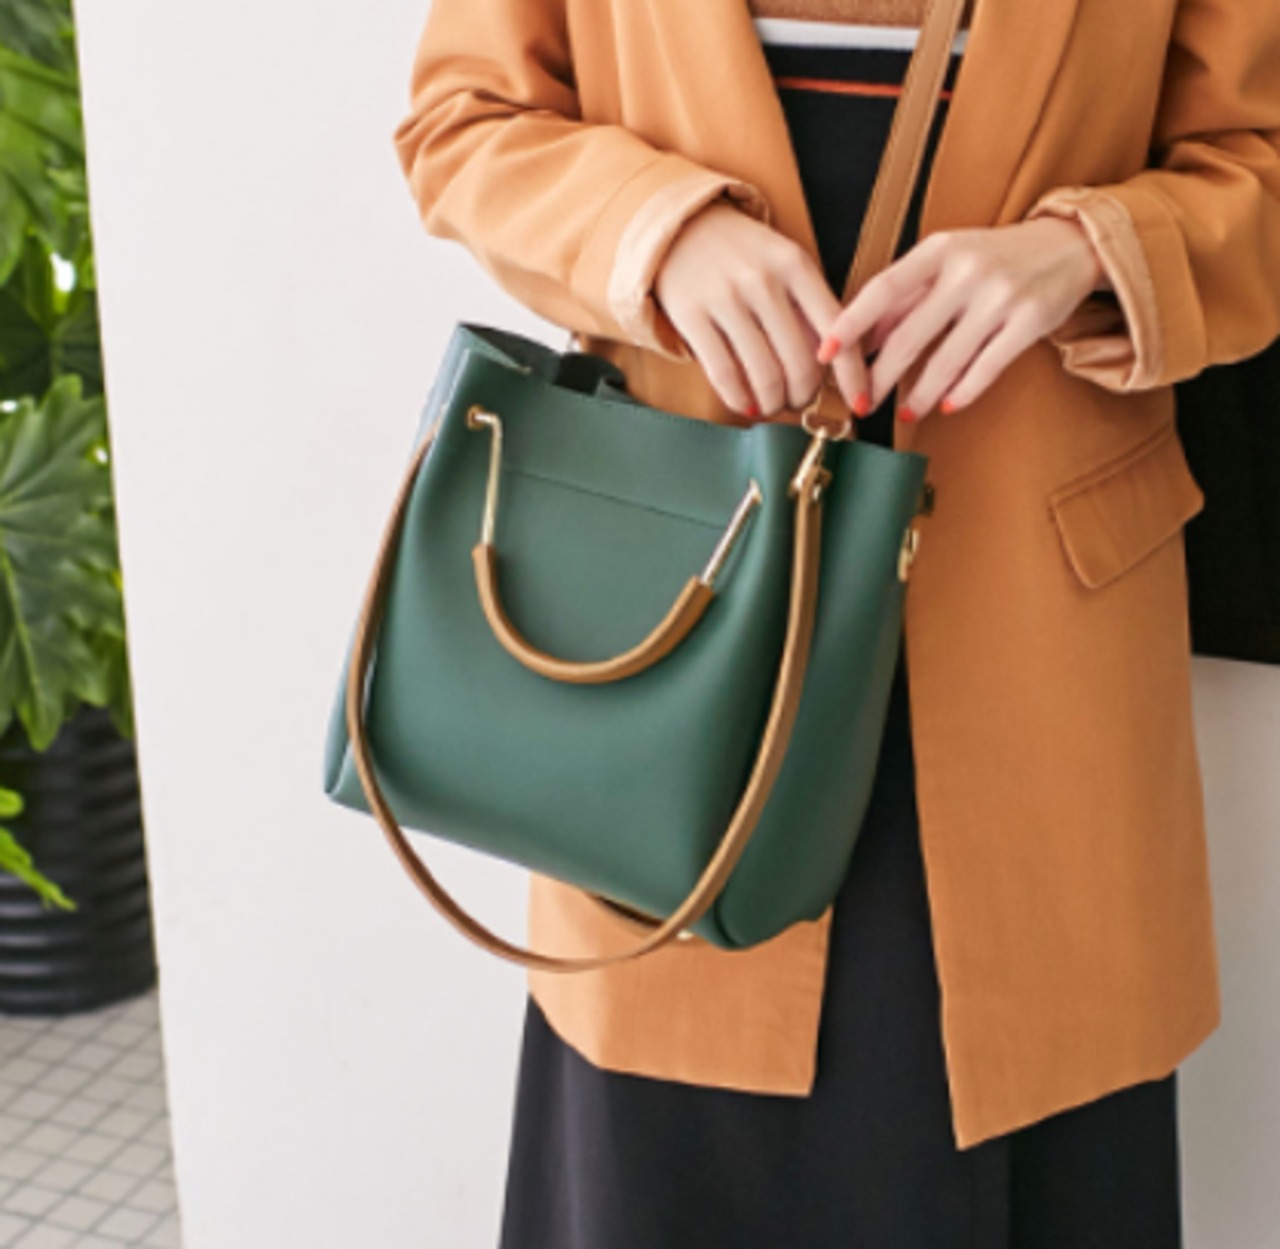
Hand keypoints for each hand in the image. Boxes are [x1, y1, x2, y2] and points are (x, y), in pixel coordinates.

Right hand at [653, 199, 866, 418]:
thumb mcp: (784, 263)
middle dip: (804, 395)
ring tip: (771, 405)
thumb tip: (831, 364)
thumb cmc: (741, 254)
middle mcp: (763, 280)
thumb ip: (808, 305)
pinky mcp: (691, 314)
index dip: (852, 375)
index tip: (860, 402)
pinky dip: (739, 400)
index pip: (837, 330)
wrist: (681, 225)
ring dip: (773, 402)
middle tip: (798, 402)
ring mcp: (725, 297)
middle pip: (800, 362)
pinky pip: (724, 373)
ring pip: (764, 374)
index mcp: (795, 265)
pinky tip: (745, 405)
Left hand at [815, 217, 1109, 421]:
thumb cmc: (992, 257)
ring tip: (903, 413)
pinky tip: (946, 406)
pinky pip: (985, 369)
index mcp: (938, 249)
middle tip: (861, 403)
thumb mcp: (946, 261)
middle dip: (880, 377)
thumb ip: (905, 296)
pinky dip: (961, 392)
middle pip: (910, 336)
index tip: (825, 354)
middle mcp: (967, 270)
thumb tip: (858, 339)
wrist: (1068, 244)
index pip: (882, 290)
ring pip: (946, 360)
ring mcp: (1000, 296)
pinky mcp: (1030, 322)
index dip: (850, 324)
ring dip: (919, 395)